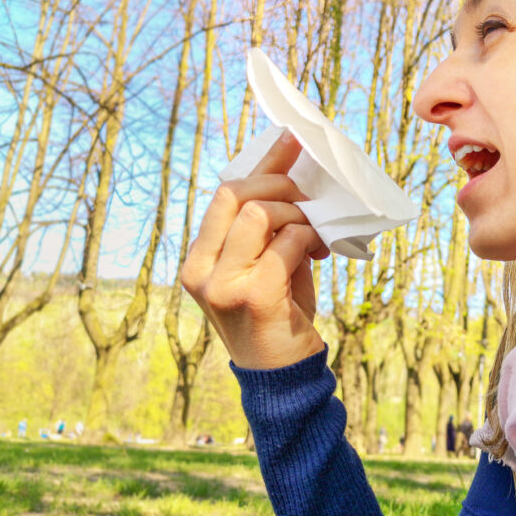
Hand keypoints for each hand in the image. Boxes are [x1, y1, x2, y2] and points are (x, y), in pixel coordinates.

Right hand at [181, 130, 330, 368]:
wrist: (282, 375)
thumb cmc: (278, 315)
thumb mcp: (265, 265)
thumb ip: (268, 229)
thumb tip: (294, 175)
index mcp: (198, 259)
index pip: (223, 194)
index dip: (262, 164)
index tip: (292, 140)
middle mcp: (200, 270)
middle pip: (236, 194)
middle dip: (280, 185)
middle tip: (308, 198)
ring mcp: (222, 284)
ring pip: (260, 213)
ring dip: (297, 215)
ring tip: (314, 233)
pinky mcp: (252, 296)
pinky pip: (286, 243)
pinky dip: (307, 239)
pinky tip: (317, 252)